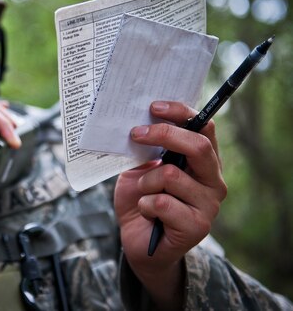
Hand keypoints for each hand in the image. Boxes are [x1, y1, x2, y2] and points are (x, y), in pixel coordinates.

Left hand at [114, 101, 226, 308]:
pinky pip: (163, 203)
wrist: (139, 243)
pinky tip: (146, 211)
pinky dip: (145, 204)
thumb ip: (146, 150)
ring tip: (142, 192)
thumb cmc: (142, 200)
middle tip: (136, 134)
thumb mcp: (140, 169)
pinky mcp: (197, 226)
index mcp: (203, 161)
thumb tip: (138, 123)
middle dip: (164, 135)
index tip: (153, 106)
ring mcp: (209, 205)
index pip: (204, 127)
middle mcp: (213, 180)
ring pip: (172, 175)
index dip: (181, 112)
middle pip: (198, 146)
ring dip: (146, 181)